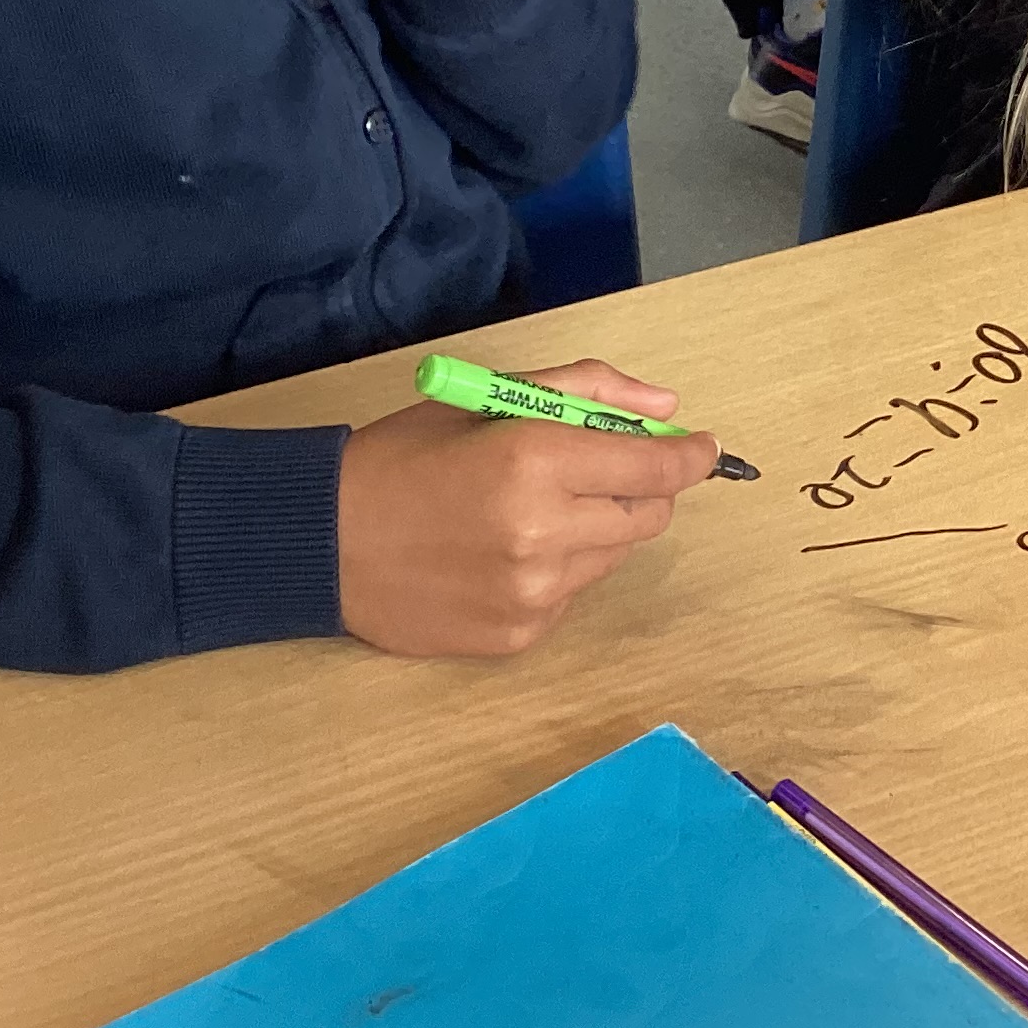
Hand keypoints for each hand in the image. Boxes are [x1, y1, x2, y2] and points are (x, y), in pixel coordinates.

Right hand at [336, 359, 722, 656]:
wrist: (322, 542)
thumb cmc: (403, 458)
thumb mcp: (487, 398)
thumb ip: (583, 390)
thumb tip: (665, 404)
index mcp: (533, 461)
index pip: (653, 465)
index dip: (690, 455)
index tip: (705, 447)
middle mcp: (543, 533)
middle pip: (647, 516)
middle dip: (642, 488)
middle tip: (606, 468)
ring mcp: (533, 594)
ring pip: (613, 556)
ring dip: (597, 527)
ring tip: (534, 509)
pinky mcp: (518, 636)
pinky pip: (572, 594)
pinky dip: (560, 567)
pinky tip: (504, 552)